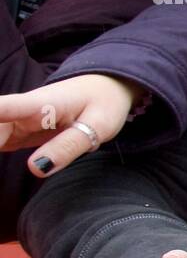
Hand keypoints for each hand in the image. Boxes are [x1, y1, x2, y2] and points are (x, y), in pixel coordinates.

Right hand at [0, 74, 138, 175]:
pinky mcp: (16, 133)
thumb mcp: (97, 126)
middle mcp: (20, 112)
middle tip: (0, 160)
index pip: (4, 108)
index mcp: (40, 105)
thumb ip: (67, 146)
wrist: (106, 88)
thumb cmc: (104, 103)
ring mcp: (15, 122)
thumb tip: (35, 170)